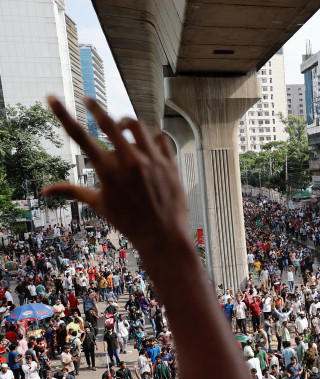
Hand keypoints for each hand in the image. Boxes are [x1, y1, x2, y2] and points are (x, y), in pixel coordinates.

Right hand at [43, 97, 188, 253]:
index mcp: (107, 171)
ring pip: (138, 126)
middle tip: (89, 100)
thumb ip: (73, 191)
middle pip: (109, 123)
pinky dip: (152, 137)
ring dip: (126, 123)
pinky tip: (147, 144)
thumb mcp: (99, 205)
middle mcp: (129, 162)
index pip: (79, 136)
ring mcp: (152, 161)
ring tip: (122, 128)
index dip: (62, 114)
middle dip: (95, 107)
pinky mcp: (170, 164)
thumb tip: (46, 190)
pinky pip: (161, 138)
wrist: (163, 235)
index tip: (52, 98)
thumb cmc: (128, 221)